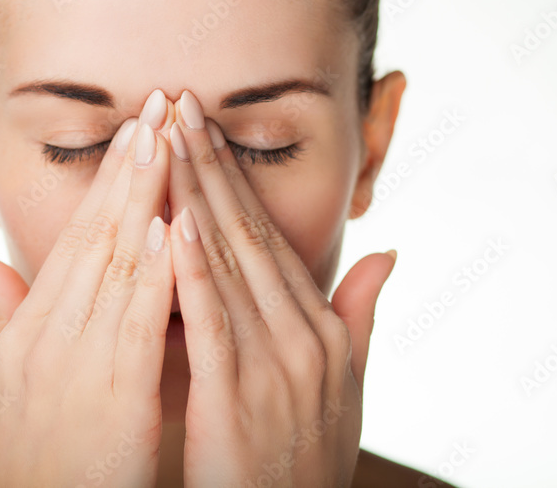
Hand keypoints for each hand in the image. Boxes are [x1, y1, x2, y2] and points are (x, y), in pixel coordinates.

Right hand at [0, 106, 175, 487]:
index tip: (136, 131)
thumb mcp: (4, 384)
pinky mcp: (109, 398)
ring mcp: (75, 363)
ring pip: (113, 265)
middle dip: (129, 168)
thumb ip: (2, 317)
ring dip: (142, 198)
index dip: (108, 182)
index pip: (75, 238)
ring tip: (166, 141)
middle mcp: (47, 335)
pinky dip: (151, 272)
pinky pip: (133, 325)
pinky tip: (170, 227)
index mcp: (30, 328)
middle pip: (94, 235)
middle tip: (159, 107)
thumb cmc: (29, 459)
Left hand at [165, 90, 396, 487]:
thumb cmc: (308, 459)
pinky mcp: (238, 401)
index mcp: (321, 328)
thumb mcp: (347, 384)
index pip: (270, 236)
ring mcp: (275, 366)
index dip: (234, 178)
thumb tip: (387, 252)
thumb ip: (361, 314)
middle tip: (179, 104)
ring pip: (228, 264)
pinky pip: (213, 325)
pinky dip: (193, 272)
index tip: (203, 127)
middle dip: (209, 165)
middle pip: (248, 233)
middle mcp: (304, 336)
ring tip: (168, 140)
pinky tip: (174, 225)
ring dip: (196, 197)